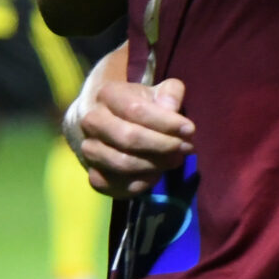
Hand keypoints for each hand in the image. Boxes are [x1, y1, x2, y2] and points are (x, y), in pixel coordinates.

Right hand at [65, 78, 193, 197]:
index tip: (190, 129)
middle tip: (186, 147)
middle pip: (128, 138)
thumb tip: (171, 107)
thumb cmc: (139, 105)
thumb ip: (169, 93)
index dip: (165, 122)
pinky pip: (118, 186)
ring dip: (155, 165)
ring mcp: (89, 150)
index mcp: (107, 95)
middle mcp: (92, 122)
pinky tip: (157, 173)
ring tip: (175, 159)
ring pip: (123, 163)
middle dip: (163, 145)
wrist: (109, 123)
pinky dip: (142, 183)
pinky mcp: (94, 176)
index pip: (135, 110)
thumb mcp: (157, 92)